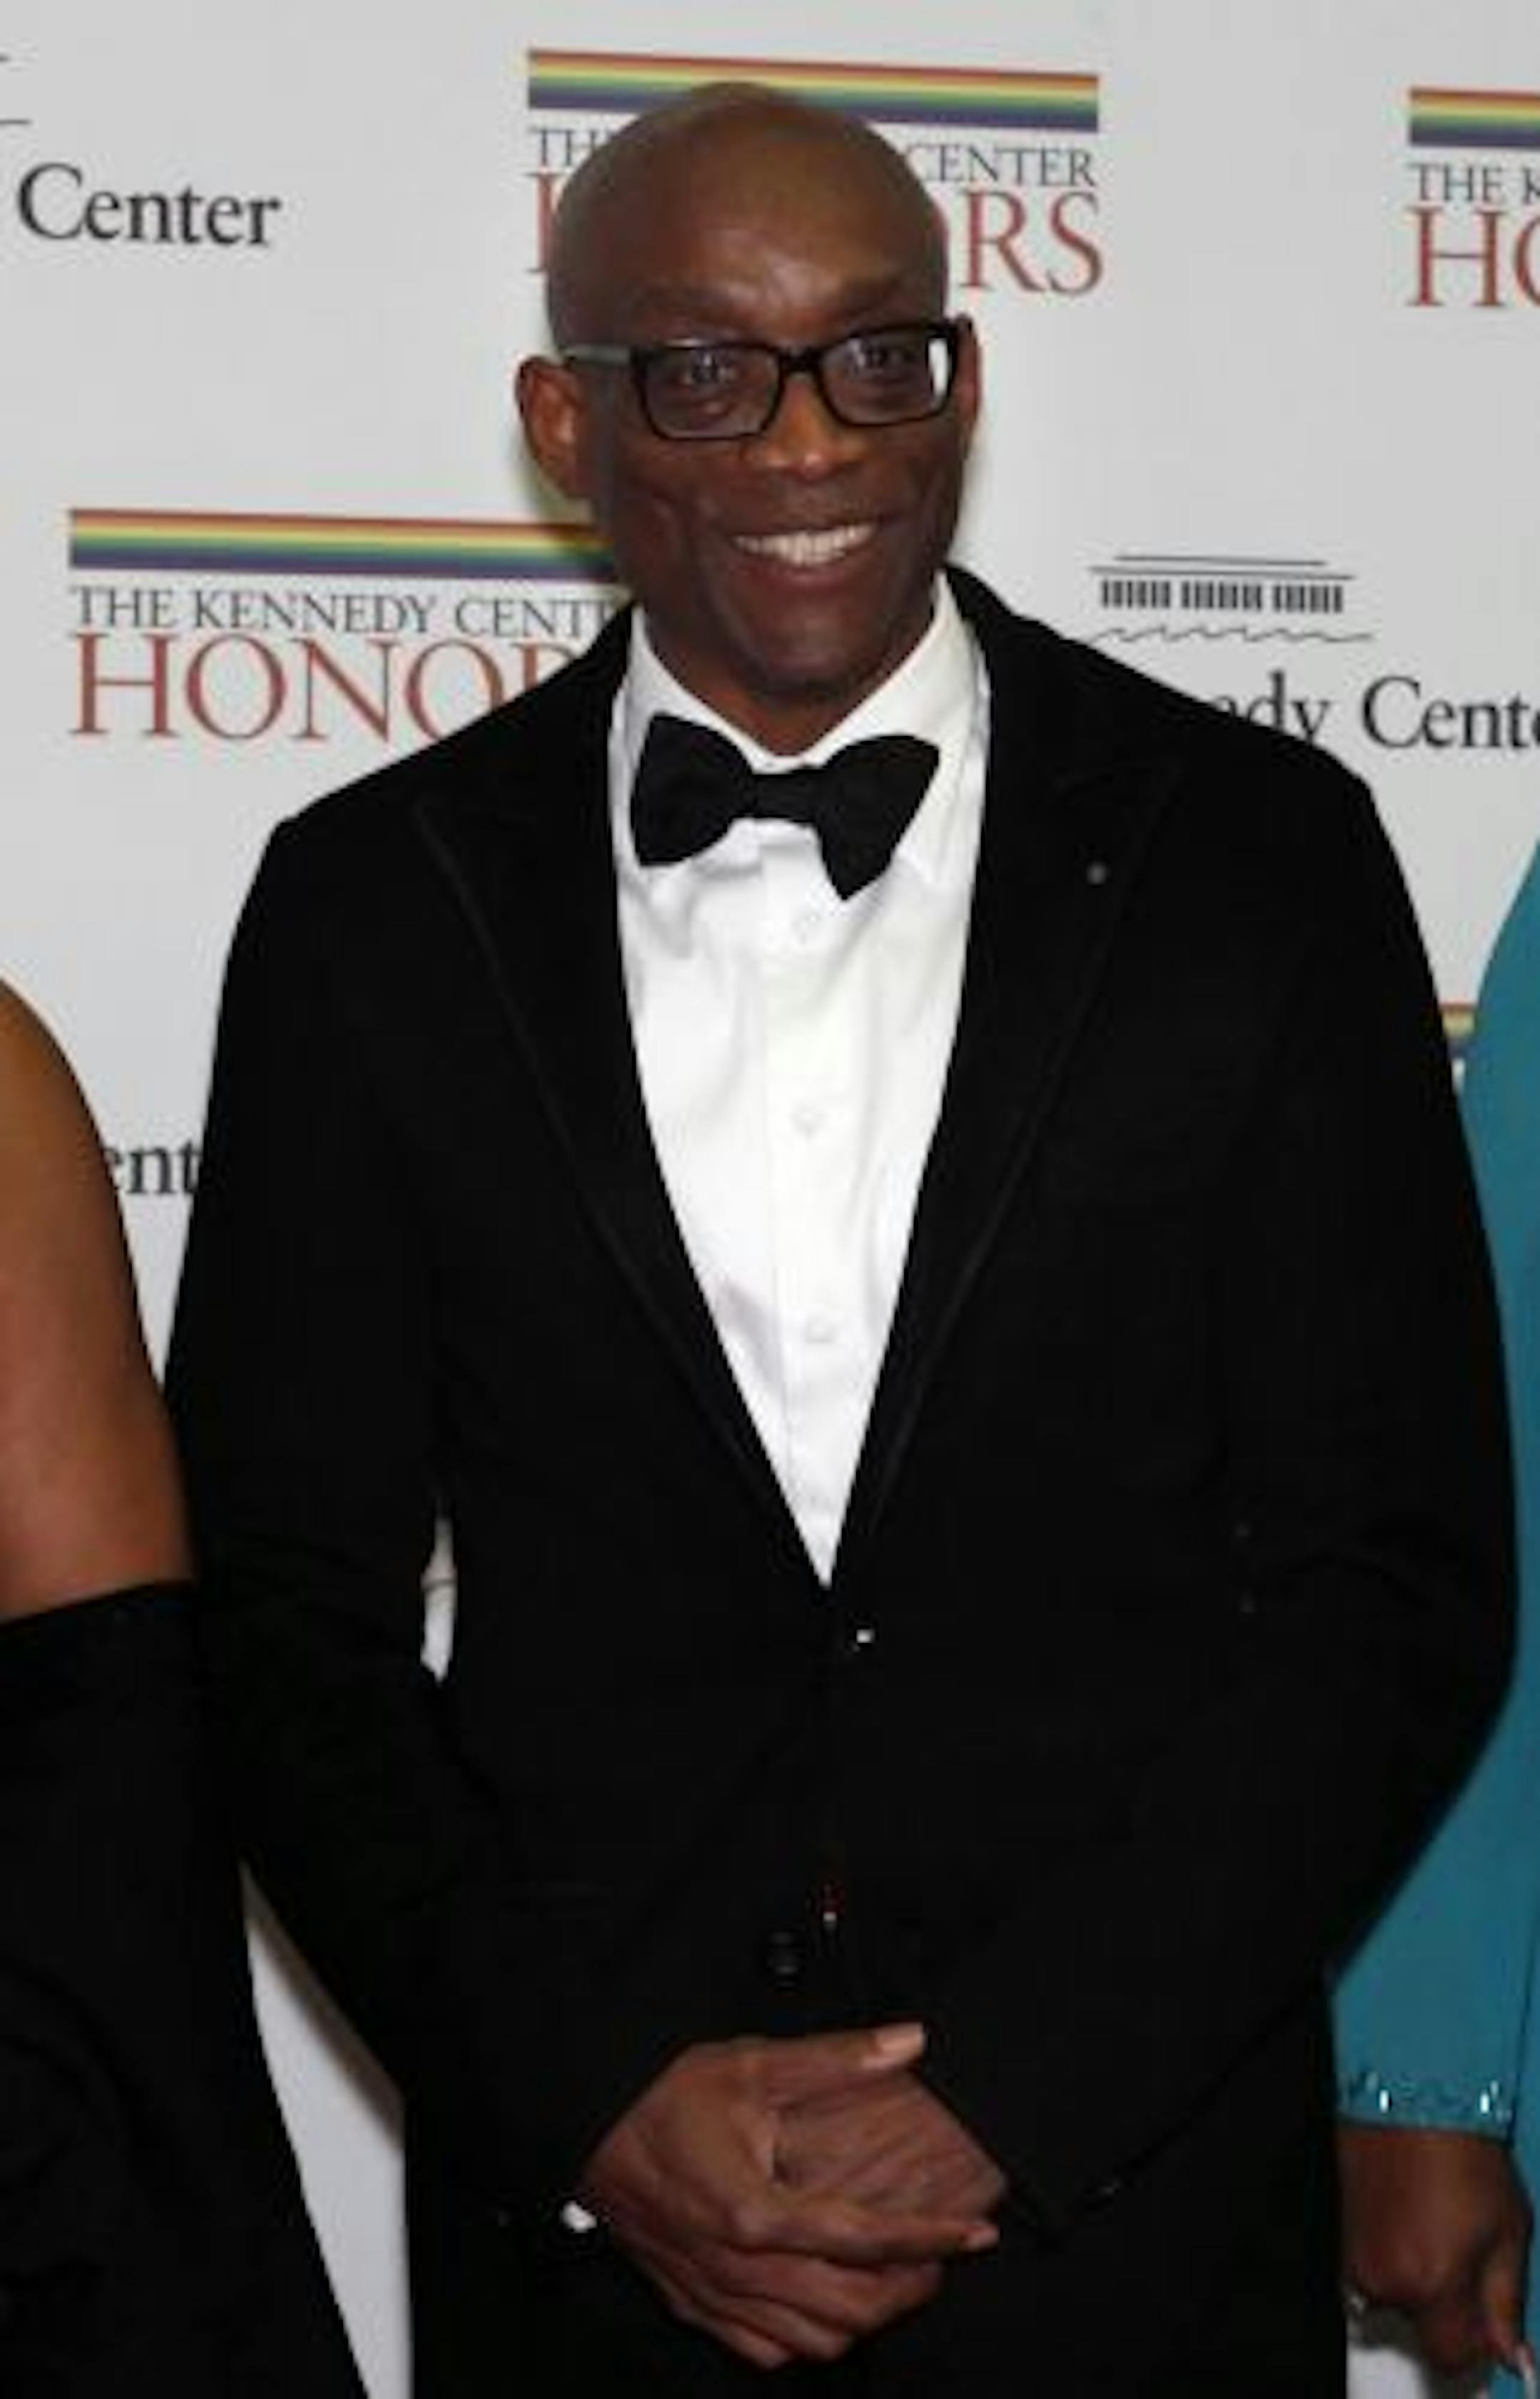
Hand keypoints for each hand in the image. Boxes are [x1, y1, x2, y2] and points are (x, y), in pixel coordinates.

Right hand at [578, 2025, 996, 2368]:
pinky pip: (765, 2352)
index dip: (929, 2239)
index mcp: (755, 2211)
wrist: (589, 2127)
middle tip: (942, 2256)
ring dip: (864, 2318)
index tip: (975, 2234)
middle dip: (910, 2288)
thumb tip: (910, 2040)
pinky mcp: (694, 2308)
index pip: (865, 2240)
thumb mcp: (754, 2063)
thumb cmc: (666, 2096)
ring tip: (895, 2278)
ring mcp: (714, 2296)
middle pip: (849, 2308)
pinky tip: (824, 2302)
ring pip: (812, 2342)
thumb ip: (837, 2057)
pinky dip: (808, 2339)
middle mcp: (736, 2268)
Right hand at [1338, 2122, 1531, 2376]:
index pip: (1453, 2356)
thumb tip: (1511, 2351)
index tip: (1490, 2322)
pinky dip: (1387, 2249)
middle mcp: (1383, 2277)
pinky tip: (1406, 2212)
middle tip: (1464, 2251)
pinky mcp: (1336, 2230)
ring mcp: (1352, 2253)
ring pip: (1391, 2293)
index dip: (1478, 2342)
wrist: (1409, 2091)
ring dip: (1412, 2275)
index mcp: (1430, 2283)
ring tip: (1431, 2223)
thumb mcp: (1508, 2230)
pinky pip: (1366, 2263)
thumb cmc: (1460, 2146)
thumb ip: (1507, 2303)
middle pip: (1420, 2323)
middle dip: (1444, 2301)